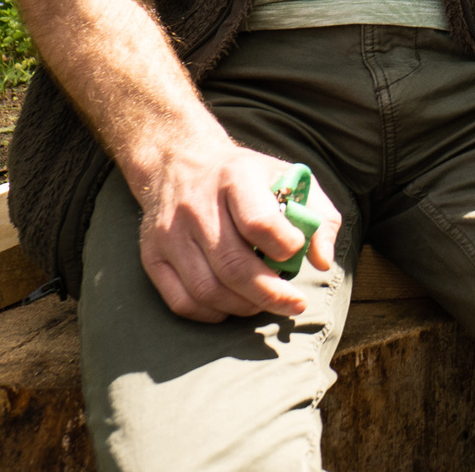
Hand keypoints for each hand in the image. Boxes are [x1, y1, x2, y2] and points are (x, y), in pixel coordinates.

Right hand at [129, 132, 338, 322]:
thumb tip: (323, 262)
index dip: (285, 245)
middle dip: (271, 293)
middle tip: (295, 304)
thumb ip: (318, 216)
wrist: (179, 161)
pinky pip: (181, 301)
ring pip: (207, 289)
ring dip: (243, 306)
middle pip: (233, 265)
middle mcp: (197, 206)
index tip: (297, 251)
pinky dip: (211, 313)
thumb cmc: (246, 177)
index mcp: (236, 177)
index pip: (259, 222)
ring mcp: (170, 234)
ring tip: (266, 303)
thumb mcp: (288, 178)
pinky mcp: (152, 256)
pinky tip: (233, 306)